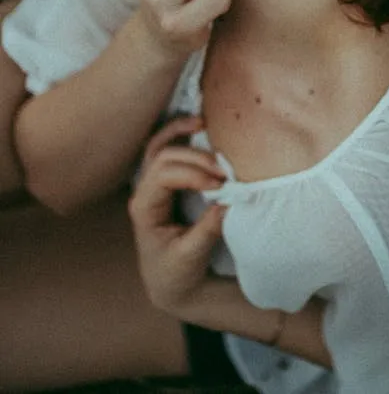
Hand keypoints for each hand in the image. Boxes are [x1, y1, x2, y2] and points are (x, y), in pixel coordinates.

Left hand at [129, 116, 227, 314]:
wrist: (171, 284)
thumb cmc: (176, 273)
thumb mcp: (190, 258)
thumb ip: (206, 231)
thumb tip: (226, 202)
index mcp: (144, 209)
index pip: (164, 176)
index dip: (192, 174)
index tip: (219, 185)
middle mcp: (144, 191)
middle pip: (163, 156)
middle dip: (195, 158)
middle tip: (224, 170)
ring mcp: (152, 184)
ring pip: (158, 145)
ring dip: (179, 131)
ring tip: (202, 123)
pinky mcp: (166, 181)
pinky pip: (167, 149)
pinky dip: (180, 134)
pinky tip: (198, 126)